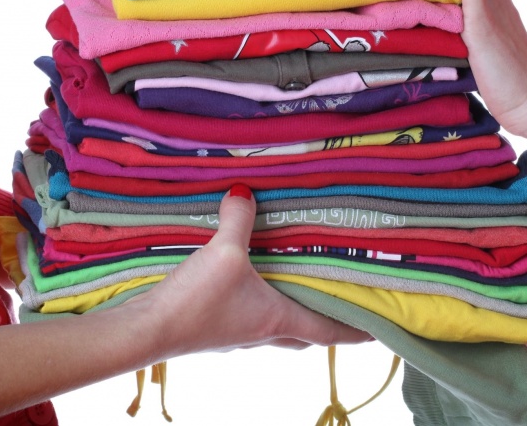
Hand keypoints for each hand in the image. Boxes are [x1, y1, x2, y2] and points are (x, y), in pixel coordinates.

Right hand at [131, 184, 369, 357]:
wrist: (147, 331)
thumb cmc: (196, 302)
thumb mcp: (223, 253)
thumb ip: (239, 220)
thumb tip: (244, 191)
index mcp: (278, 319)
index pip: (329, 331)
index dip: (356, 330)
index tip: (379, 329)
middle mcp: (261, 332)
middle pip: (303, 334)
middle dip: (322, 322)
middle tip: (336, 304)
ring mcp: (235, 335)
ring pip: (274, 328)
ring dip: (288, 312)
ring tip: (294, 286)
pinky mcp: (212, 331)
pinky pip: (246, 319)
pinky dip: (255, 305)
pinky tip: (243, 284)